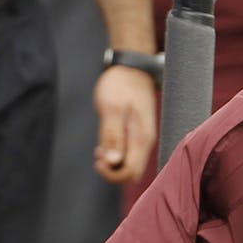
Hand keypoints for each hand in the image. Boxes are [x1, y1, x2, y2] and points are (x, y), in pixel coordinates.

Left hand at [93, 65, 158, 184]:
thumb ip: (113, 136)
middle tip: (98, 154)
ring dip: (112, 163)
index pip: (131, 173)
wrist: (131, 69)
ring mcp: (140, 139)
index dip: (113, 174)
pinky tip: (104, 144)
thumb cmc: (121, 85)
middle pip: (132, 173)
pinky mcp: (134, 135)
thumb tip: (113, 162)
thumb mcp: (112, 109)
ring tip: (100, 148)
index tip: (99, 160)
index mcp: (141, 139)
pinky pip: (126, 155)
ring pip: (128, 165)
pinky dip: (114, 155)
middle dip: (113, 171)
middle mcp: (144, 143)